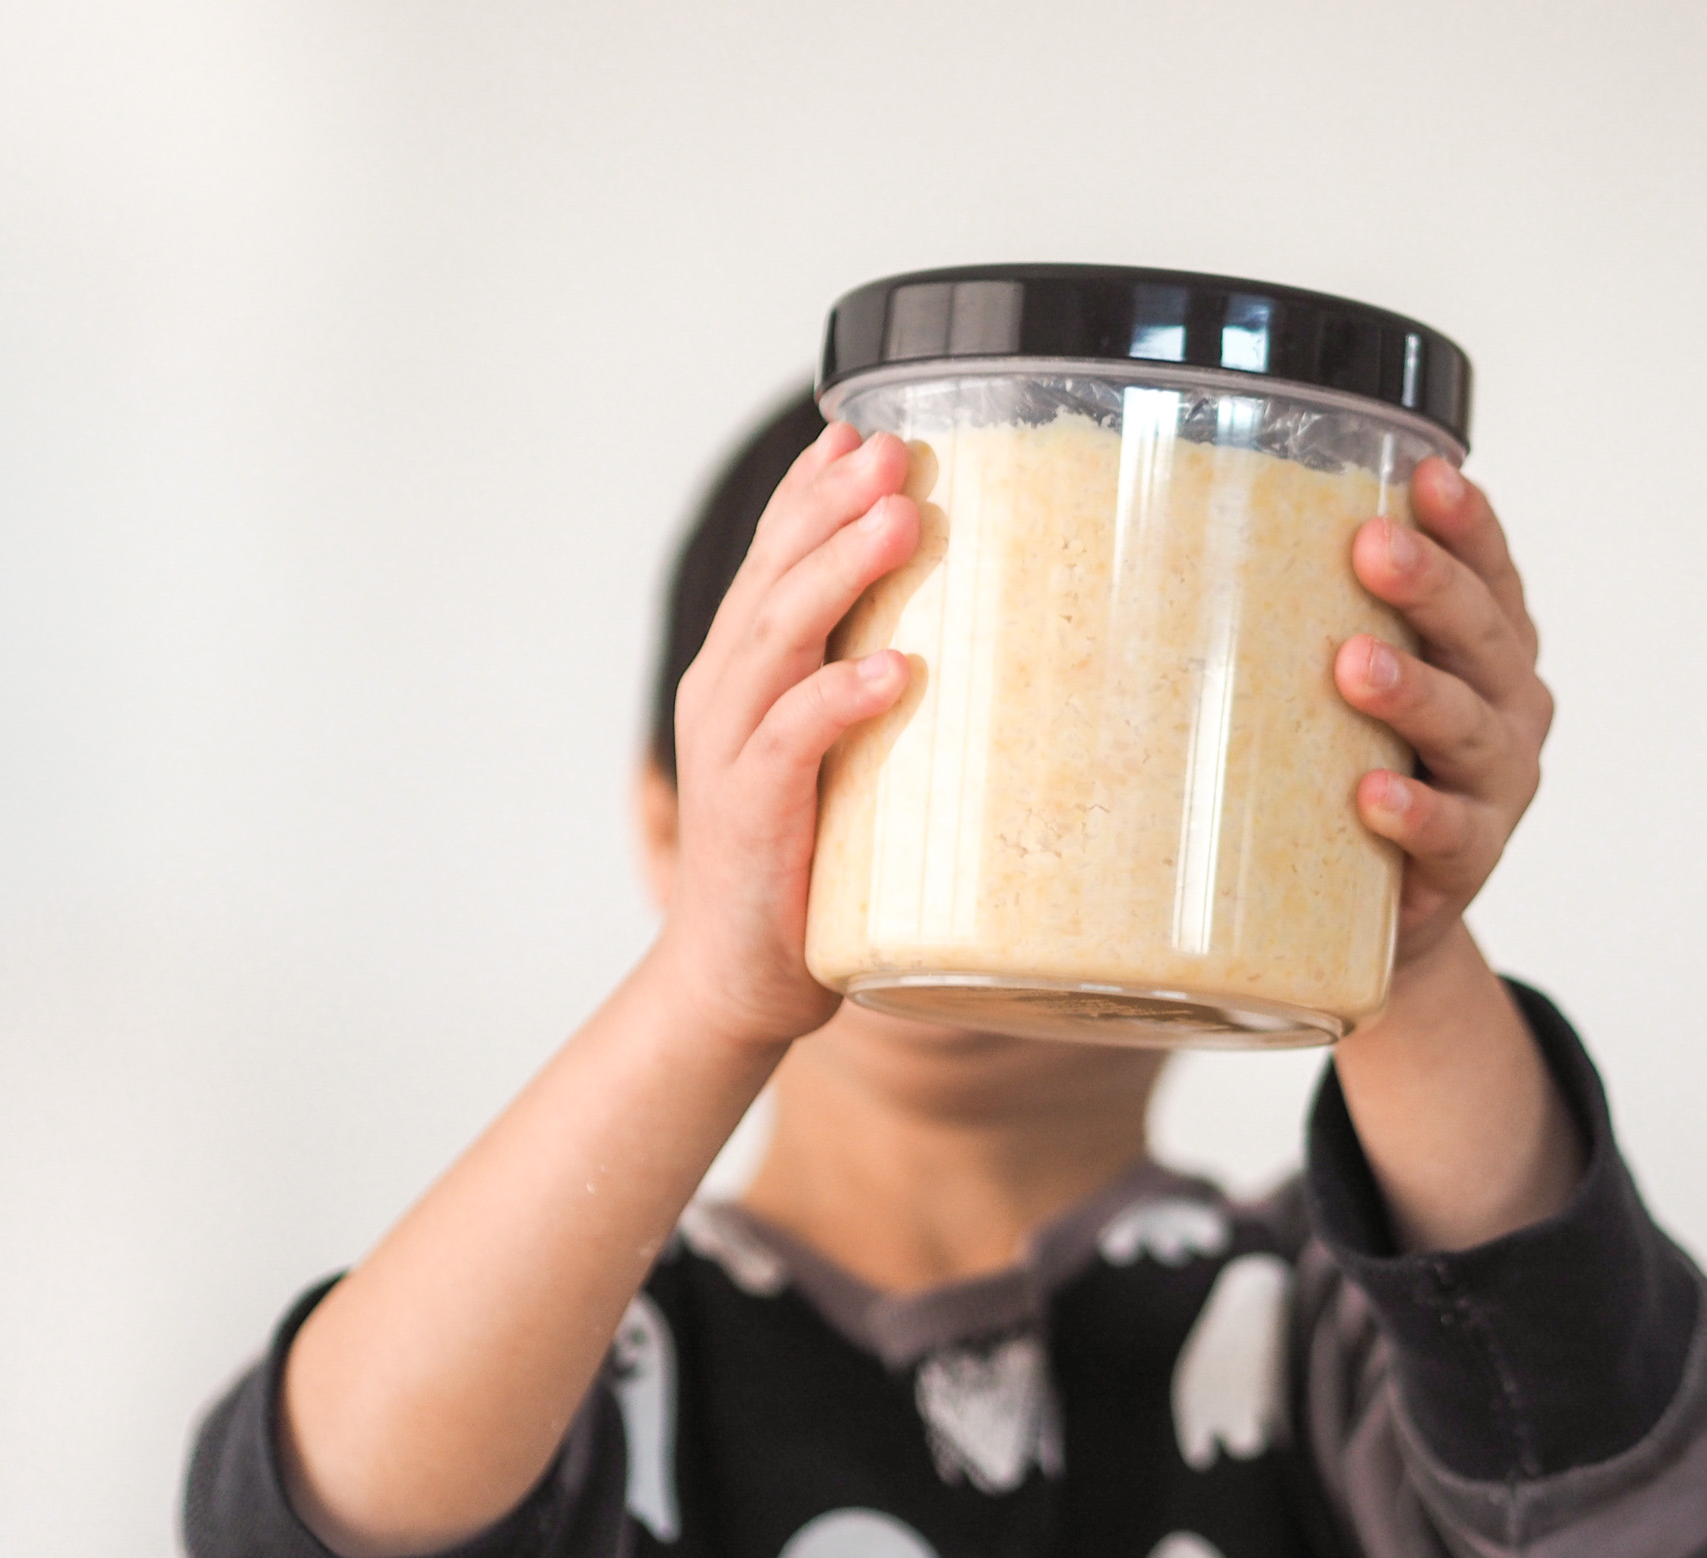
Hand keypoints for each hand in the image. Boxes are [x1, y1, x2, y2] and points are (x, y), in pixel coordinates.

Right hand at [655, 422, 918, 1049]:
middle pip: (774, 574)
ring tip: (900, 520)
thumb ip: (875, 691)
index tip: (867, 426)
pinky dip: (837, 700)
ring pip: (778, 638)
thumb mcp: (841, 758)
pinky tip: (889, 671)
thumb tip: (980, 637)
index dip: (813, 489)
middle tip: (895, 447)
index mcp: (745, 671)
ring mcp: (731, 753)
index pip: (773, 558)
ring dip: (838, 573)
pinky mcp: (749, 816)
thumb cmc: (803, 865)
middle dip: (832, 503)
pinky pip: (791, 742)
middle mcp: (726, 694)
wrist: (733, 981)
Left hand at [1334, 457, 1554, 972]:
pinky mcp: (1468, 864)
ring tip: (1355, 666)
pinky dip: (1416, 813)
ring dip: (1416, 692)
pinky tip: (1374, 796)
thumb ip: (1292, 620)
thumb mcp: (1331, 688)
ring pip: (1469, 726)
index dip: (1467, 522)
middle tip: (1370, 548)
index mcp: (1482, 647)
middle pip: (1482, 633)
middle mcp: (1505, 706)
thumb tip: (1148, 538)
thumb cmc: (1343, 772)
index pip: (1487, 571)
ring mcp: (1495, 787)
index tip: (1424, 474)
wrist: (1372, 922)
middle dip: (1431, 584)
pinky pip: (1451, 835)